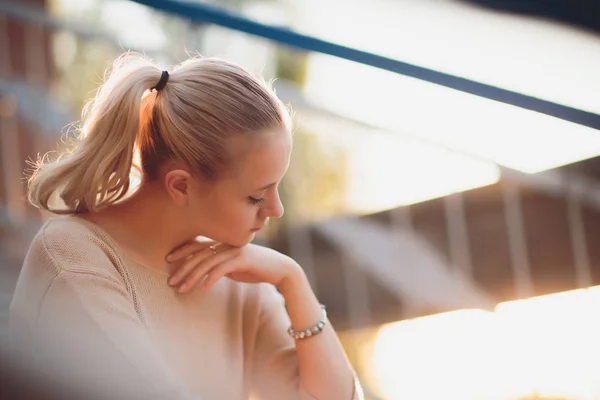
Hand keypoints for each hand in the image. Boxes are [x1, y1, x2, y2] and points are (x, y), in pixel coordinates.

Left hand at [165, 241, 301, 293]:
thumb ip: (219, 265)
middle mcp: (227, 243)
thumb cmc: (256, 268)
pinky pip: (221, 269)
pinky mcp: (243, 259)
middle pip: (199, 254)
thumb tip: (205, 272)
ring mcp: (235, 250)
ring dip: (192, 277)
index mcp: (224, 243)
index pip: (198, 244)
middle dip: (183, 268)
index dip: (182, 251)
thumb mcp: (234, 266)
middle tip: (170, 281)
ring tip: (182, 289)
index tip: (167, 259)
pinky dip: (210, 279)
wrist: (280, 269)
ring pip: (207, 262)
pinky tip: (203, 289)